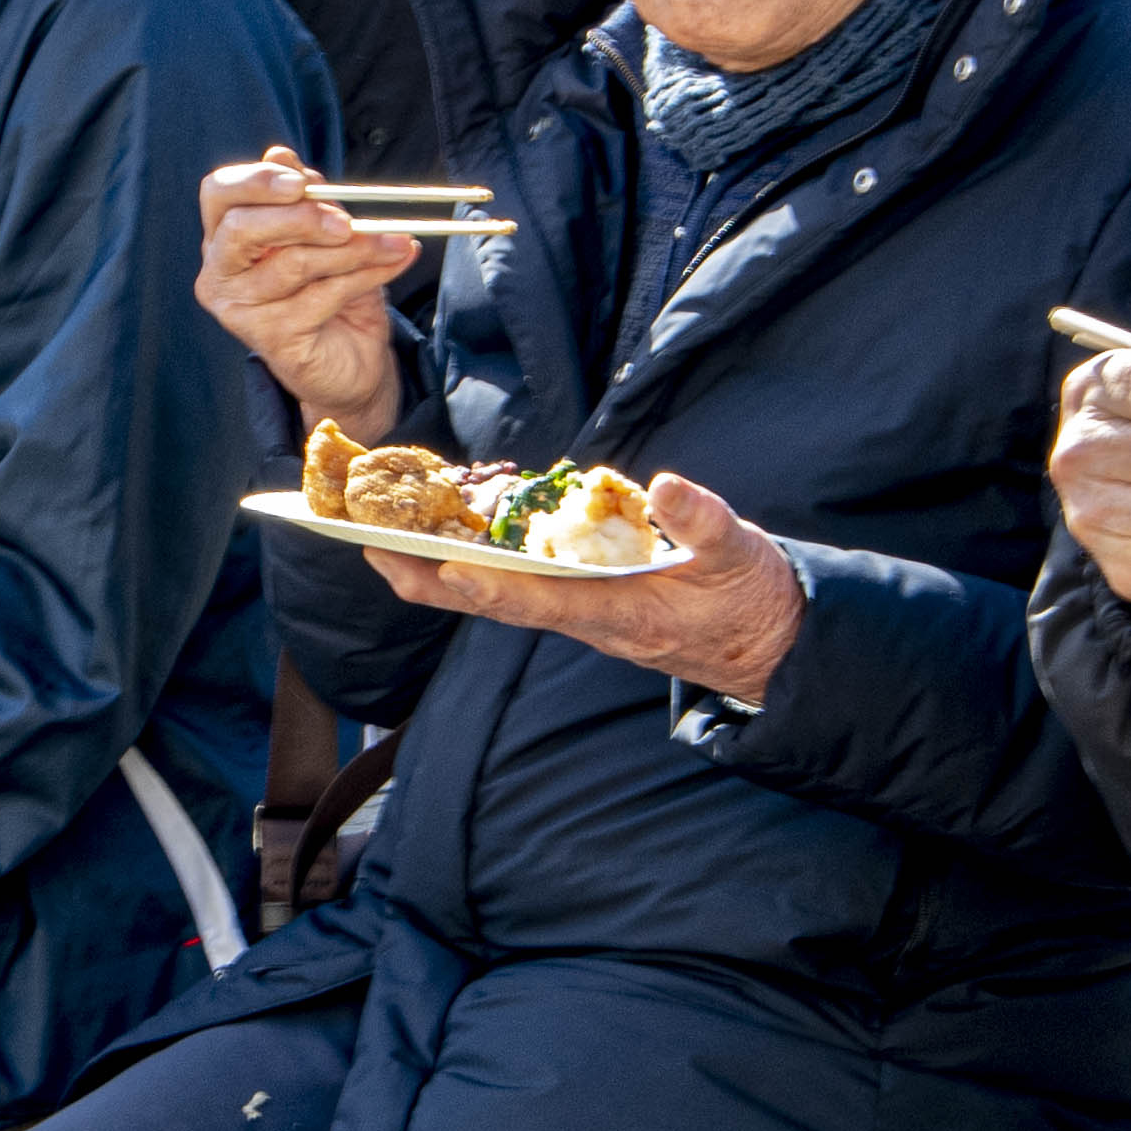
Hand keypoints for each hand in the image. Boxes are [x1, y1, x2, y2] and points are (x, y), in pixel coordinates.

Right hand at [198, 153, 420, 431]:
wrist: (351, 359)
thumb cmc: (330, 288)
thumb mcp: (323, 232)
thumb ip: (304, 196)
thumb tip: (280, 154)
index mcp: (224, 237)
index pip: (217, 194)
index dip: (255, 181)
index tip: (300, 181)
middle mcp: (220, 274)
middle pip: (241, 229)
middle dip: (298, 217)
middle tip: (346, 221)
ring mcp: (241, 311)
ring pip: (293, 263)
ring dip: (353, 248)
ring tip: (394, 241)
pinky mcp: (271, 340)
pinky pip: (322, 296)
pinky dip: (367, 274)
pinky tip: (395, 262)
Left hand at [359, 475, 799, 705]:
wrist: (765, 645)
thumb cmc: (749, 598)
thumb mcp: (740, 555)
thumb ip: (704, 523)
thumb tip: (668, 485)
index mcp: (619, 612)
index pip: (542, 602)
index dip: (491, 586)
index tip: (445, 567)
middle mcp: (585, 618)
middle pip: (493, 604)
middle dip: (428, 578)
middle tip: (365, 547)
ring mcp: (578, 612)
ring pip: (495, 595)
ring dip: (437, 570)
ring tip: (380, 538)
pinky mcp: (580, 601)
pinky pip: (515, 584)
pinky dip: (475, 560)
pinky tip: (445, 533)